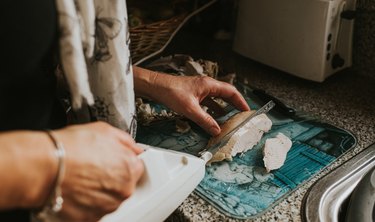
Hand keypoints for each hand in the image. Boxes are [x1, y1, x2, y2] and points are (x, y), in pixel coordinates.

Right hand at [53, 122, 143, 221]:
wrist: (45, 167)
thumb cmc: (72, 148)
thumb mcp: (105, 130)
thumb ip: (126, 141)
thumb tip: (134, 148)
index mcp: (130, 168)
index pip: (136, 166)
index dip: (122, 160)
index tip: (112, 159)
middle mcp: (123, 190)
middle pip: (123, 184)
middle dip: (111, 176)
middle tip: (93, 167)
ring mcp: (107, 206)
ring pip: (109, 198)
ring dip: (99, 190)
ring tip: (82, 177)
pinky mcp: (90, 218)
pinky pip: (93, 209)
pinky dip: (86, 202)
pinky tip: (76, 189)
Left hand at [135, 68, 249, 135]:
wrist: (156, 87)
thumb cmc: (171, 92)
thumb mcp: (190, 109)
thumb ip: (205, 120)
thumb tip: (217, 130)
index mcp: (209, 84)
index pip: (231, 91)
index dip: (240, 101)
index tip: (247, 110)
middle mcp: (206, 85)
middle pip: (226, 94)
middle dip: (234, 105)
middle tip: (242, 115)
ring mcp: (200, 90)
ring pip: (216, 99)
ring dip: (223, 108)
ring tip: (230, 119)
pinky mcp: (193, 94)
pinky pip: (208, 102)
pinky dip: (212, 110)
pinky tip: (213, 117)